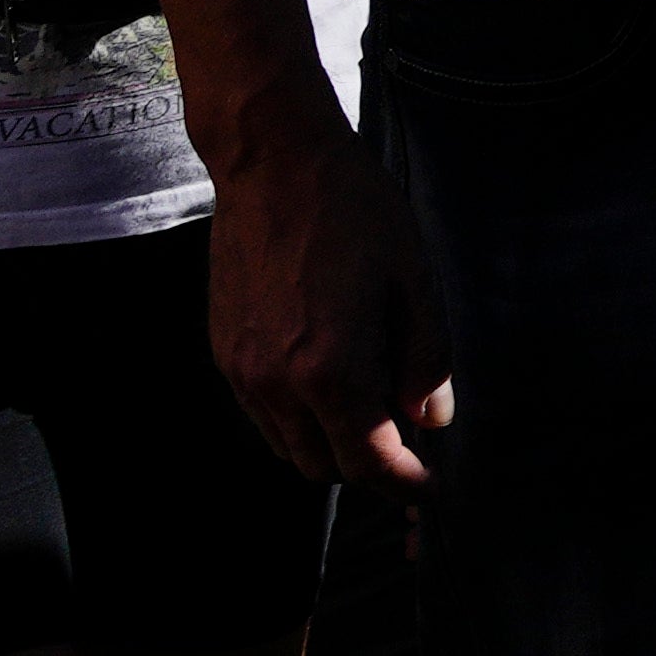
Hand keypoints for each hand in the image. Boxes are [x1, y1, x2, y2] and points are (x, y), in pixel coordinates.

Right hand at [203, 90, 457, 491]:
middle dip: (369, 463)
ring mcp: (242, 371)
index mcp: (330, 366)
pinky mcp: (224, 353)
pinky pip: (263, 415)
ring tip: (372, 400)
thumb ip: (426, 357)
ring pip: (288, 447)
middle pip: (324, 465)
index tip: (429, 490)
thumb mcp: (413, 278)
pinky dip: (298, 417)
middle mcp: (276, 381)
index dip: (405, 483)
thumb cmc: (354, 212)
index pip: (369, 459)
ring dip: (330, 442)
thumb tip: (432, 418)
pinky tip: (329, 378)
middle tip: (408, 434)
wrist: (275, 164)